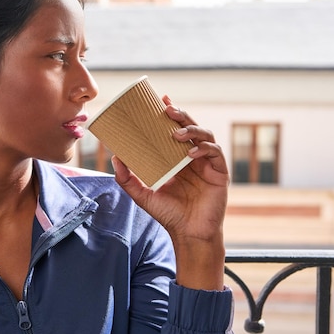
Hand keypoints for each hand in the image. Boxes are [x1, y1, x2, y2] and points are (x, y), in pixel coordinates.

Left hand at [112, 95, 228, 289]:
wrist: (188, 235)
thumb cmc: (169, 215)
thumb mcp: (143, 195)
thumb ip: (127, 179)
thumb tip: (114, 157)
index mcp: (177, 158)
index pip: (175, 129)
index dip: (171, 113)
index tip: (161, 99)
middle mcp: (193, 157)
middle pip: (190, 127)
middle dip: (181, 115)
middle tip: (167, 109)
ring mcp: (207, 164)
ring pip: (205, 135)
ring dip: (191, 129)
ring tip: (175, 133)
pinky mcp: (219, 173)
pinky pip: (214, 153)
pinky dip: (203, 149)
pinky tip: (190, 153)